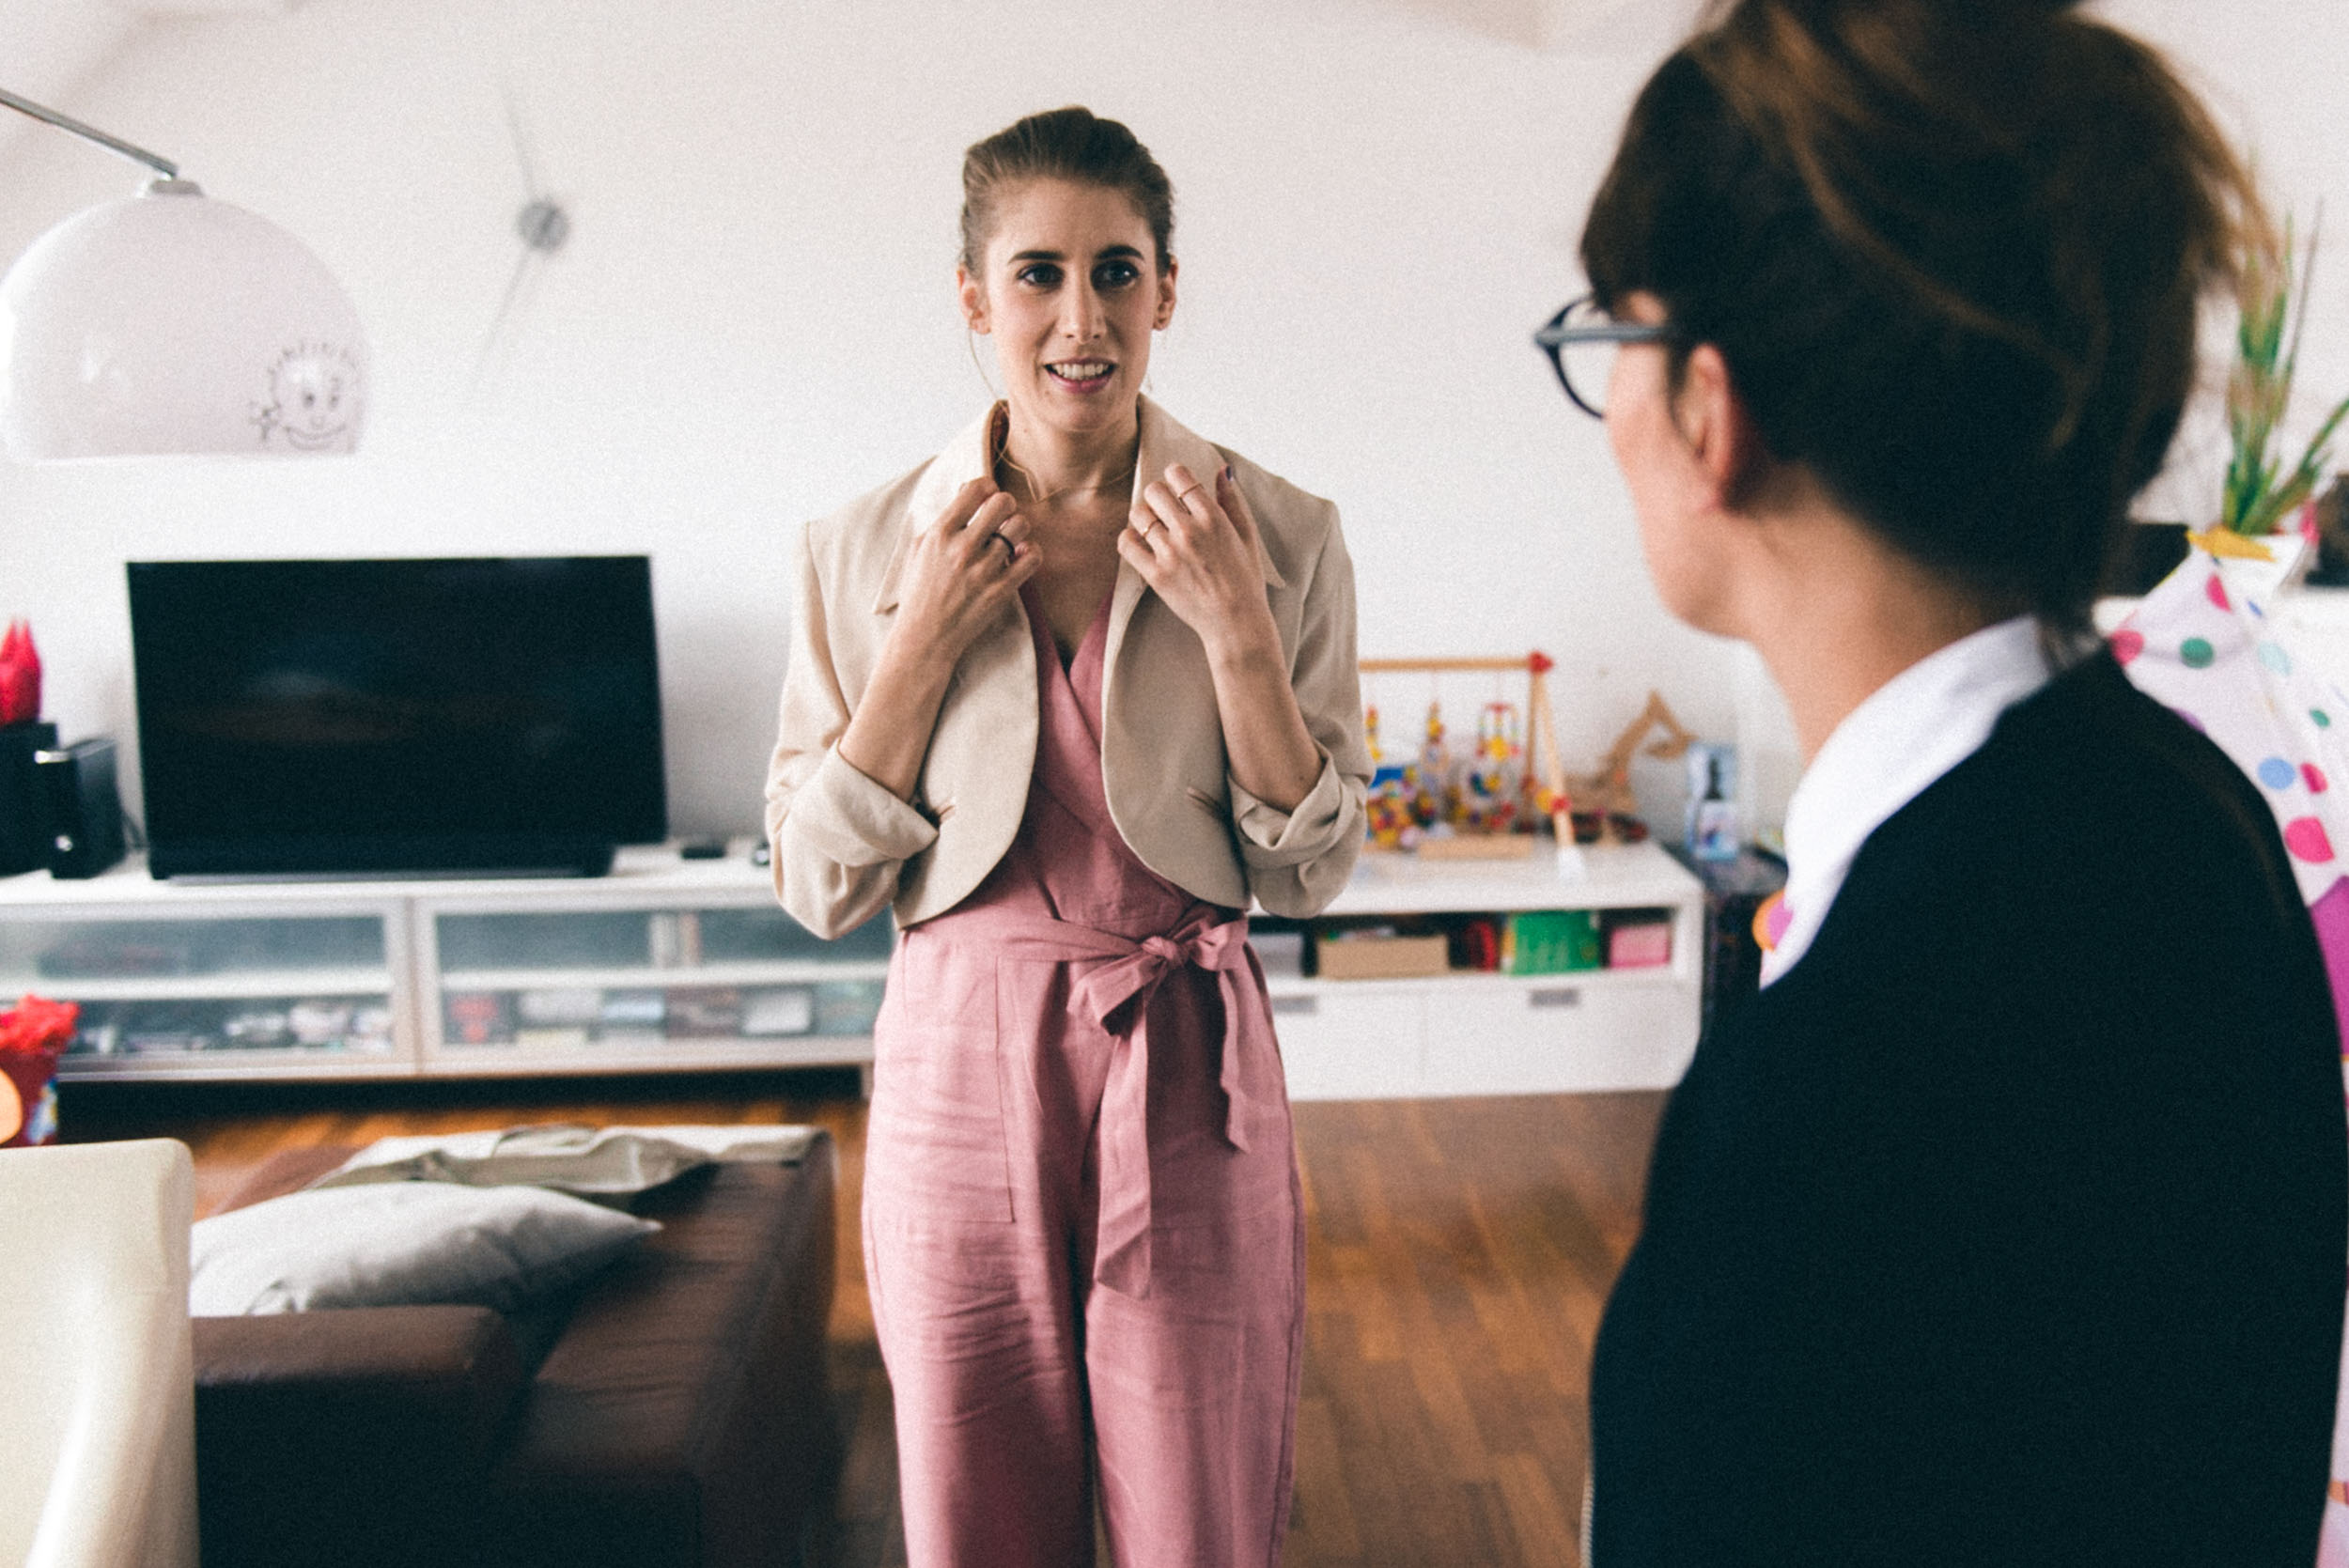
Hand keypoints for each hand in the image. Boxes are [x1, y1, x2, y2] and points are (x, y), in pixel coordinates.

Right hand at [890, 476, 1038, 664]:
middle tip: (1000, 517)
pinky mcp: (1001, 590)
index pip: (975, 489)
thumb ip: (943, 520)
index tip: (986, 497)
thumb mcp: (919, 549)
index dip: (986, 487)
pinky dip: (1031, 551)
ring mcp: (984, 570)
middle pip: (1003, 503)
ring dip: (1018, 528)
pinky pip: (1033, 558)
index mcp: (940, 534)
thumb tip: (968, 493)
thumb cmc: (919, 591)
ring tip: (1009, 538)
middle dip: (1005, 505)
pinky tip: (1020, 555)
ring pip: (1021, 527)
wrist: (924, 637)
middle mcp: (963, 549)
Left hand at [1120, 462, 1278, 662]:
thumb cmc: (1245, 579)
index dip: (1175, 476)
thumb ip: (1232, 501)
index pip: (1179, 475)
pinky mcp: (1155, 575)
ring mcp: (1170, 553)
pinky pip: (1126, 544)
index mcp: (1213, 517)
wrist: (1236, 622)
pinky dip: (1128, 538)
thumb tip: (1223, 469)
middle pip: (1155, 491)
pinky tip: (1140, 543)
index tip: (1177, 487)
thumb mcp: (1247, 535)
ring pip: (1138, 514)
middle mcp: (1189, 531)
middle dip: (1158, 495)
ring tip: (1154, 528)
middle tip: (1164, 508)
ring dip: (1144, 516)